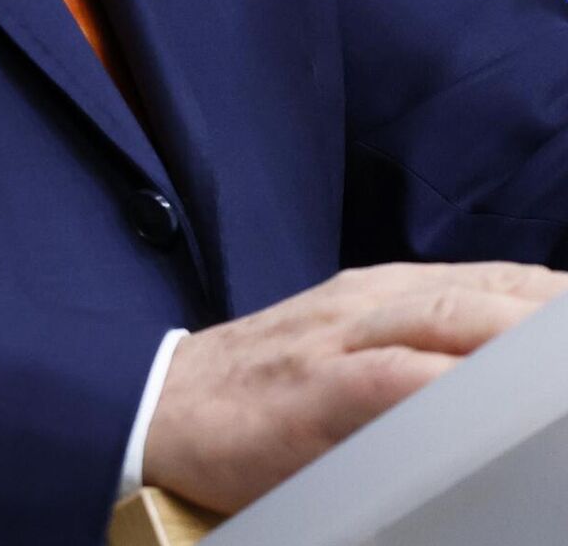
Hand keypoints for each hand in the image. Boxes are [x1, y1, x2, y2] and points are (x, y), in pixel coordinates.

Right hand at [143, 260, 567, 514]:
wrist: (156, 400)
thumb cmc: (257, 392)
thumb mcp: (340, 355)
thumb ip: (410, 353)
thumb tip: (495, 383)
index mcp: (378, 295)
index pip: (492, 281)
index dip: (553, 295)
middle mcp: (367, 304)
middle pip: (486, 296)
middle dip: (552, 314)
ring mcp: (340, 340)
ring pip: (451, 321)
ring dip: (523, 339)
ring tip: (563, 363)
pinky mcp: (315, 388)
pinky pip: (398, 379)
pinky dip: (454, 384)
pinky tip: (496, 402)